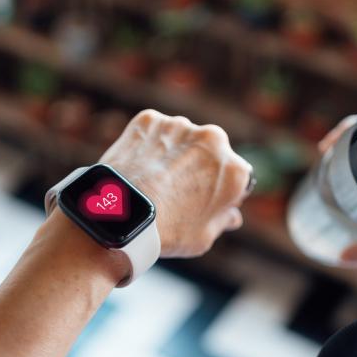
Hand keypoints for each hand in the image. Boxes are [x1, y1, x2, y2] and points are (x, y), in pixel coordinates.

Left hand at [100, 109, 251, 257]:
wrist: (120, 215)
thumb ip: (222, 220)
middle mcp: (213, 139)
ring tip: (154, 181)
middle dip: (200, 167)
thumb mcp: (204, 237)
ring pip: (182, 139)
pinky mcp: (149, 119)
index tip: (205, 202)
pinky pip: (154, 132)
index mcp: (235, 169)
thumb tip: (232, 216)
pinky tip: (139, 167)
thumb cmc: (166, 232)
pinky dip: (149, 144)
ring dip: (175, 153)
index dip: (221, 192)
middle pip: (211, 152)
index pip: (237, 178)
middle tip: (178, 190)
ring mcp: (180, 125)